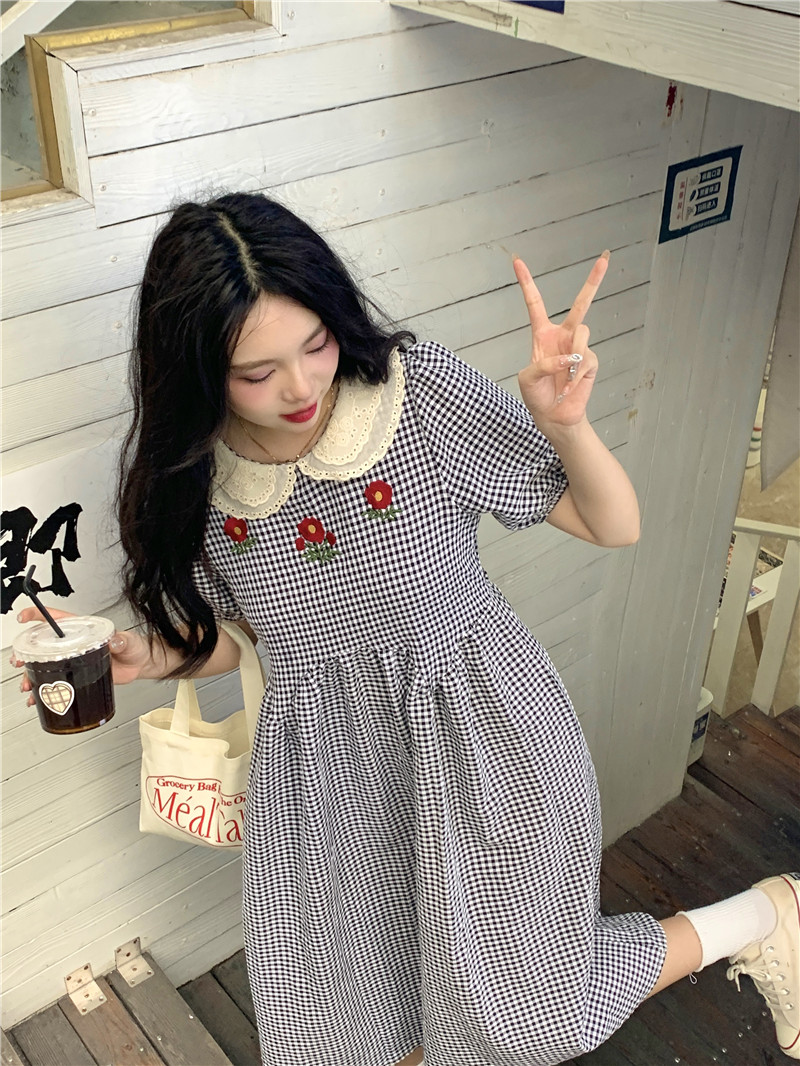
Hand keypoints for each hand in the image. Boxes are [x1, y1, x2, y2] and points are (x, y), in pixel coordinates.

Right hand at [11, 607, 150, 706]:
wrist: (141, 665)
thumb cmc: (136, 648)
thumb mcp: (130, 641)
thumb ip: (123, 640)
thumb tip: (116, 641)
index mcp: (84, 630)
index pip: (57, 618)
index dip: (38, 615)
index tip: (25, 618)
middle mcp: (76, 644)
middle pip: (44, 644)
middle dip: (27, 652)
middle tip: (19, 661)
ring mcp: (75, 660)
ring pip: (46, 664)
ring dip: (32, 674)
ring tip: (27, 685)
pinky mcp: (78, 675)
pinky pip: (57, 681)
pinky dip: (45, 690)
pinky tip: (38, 697)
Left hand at [514, 252, 608, 427]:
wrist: (553, 417)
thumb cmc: (536, 395)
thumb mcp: (527, 379)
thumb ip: (543, 364)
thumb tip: (569, 358)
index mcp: (542, 334)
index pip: (535, 303)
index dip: (526, 282)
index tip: (516, 260)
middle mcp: (563, 336)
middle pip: (581, 303)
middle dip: (594, 281)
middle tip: (605, 257)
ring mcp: (579, 348)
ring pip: (583, 332)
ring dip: (573, 354)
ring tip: (564, 378)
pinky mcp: (590, 362)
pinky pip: (585, 359)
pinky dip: (575, 375)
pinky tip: (568, 387)